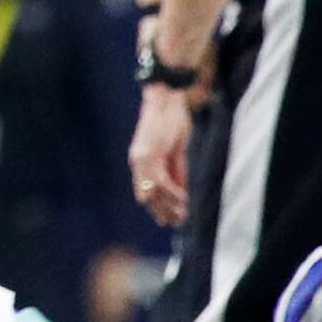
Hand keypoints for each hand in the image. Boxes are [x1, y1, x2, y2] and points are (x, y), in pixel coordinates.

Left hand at [128, 85, 193, 227]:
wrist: (167, 99)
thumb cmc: (172, 121)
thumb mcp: (175, 151)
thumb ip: (175, 171)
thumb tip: (180, 192)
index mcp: (141, 161)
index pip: (145, 190)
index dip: (157, 206)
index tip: (170, 219)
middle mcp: (137, 162)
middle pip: (145, 195)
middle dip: (161, 211)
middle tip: (175, 222)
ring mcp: (142, 159)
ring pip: (151, 192)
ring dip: (167, 206)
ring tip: (182, 215)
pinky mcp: (150, 155)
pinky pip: (160, 182)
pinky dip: (172, 193)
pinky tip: (183, 200)